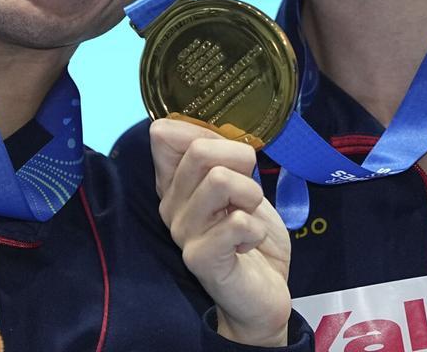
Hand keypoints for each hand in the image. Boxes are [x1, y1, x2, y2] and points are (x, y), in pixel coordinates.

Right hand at [150, 118, 291, 346]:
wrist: (262, 296)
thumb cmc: (250, 237)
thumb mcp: (240, 185)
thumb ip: (225, 158)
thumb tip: (223, 129)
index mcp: (175, 183)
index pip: (164, 132)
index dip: (207, 133)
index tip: (229, 159)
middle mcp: (170, 204)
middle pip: (199, 150)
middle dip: (240, 161)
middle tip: (248, 192)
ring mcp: (182, 232)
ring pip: (219, 179)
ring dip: (250, 194)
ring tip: (249, 217)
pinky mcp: (200, 258)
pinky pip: (236, 221)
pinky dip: (255, 228)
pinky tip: (249, 244)